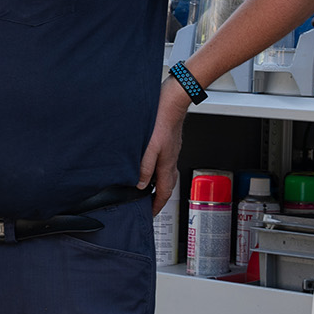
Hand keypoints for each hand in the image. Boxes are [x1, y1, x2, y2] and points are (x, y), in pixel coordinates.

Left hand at [138, 82, 188, 214]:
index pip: (164, 192)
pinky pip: (163, 162)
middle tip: (148, 204)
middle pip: (166, 185)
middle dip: (158, 197)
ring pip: (165, 173)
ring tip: (145, 188)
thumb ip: (144, 167)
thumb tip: (140, 185)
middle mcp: (170, 159)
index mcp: (167, 164)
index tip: (150, 214)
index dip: (157, 205)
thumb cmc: (161, 119)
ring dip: (157, 183)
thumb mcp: (149, 147)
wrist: (172, 99)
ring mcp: (170, 151)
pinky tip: (147, 164)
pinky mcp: (168, 142)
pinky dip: (156, 169)